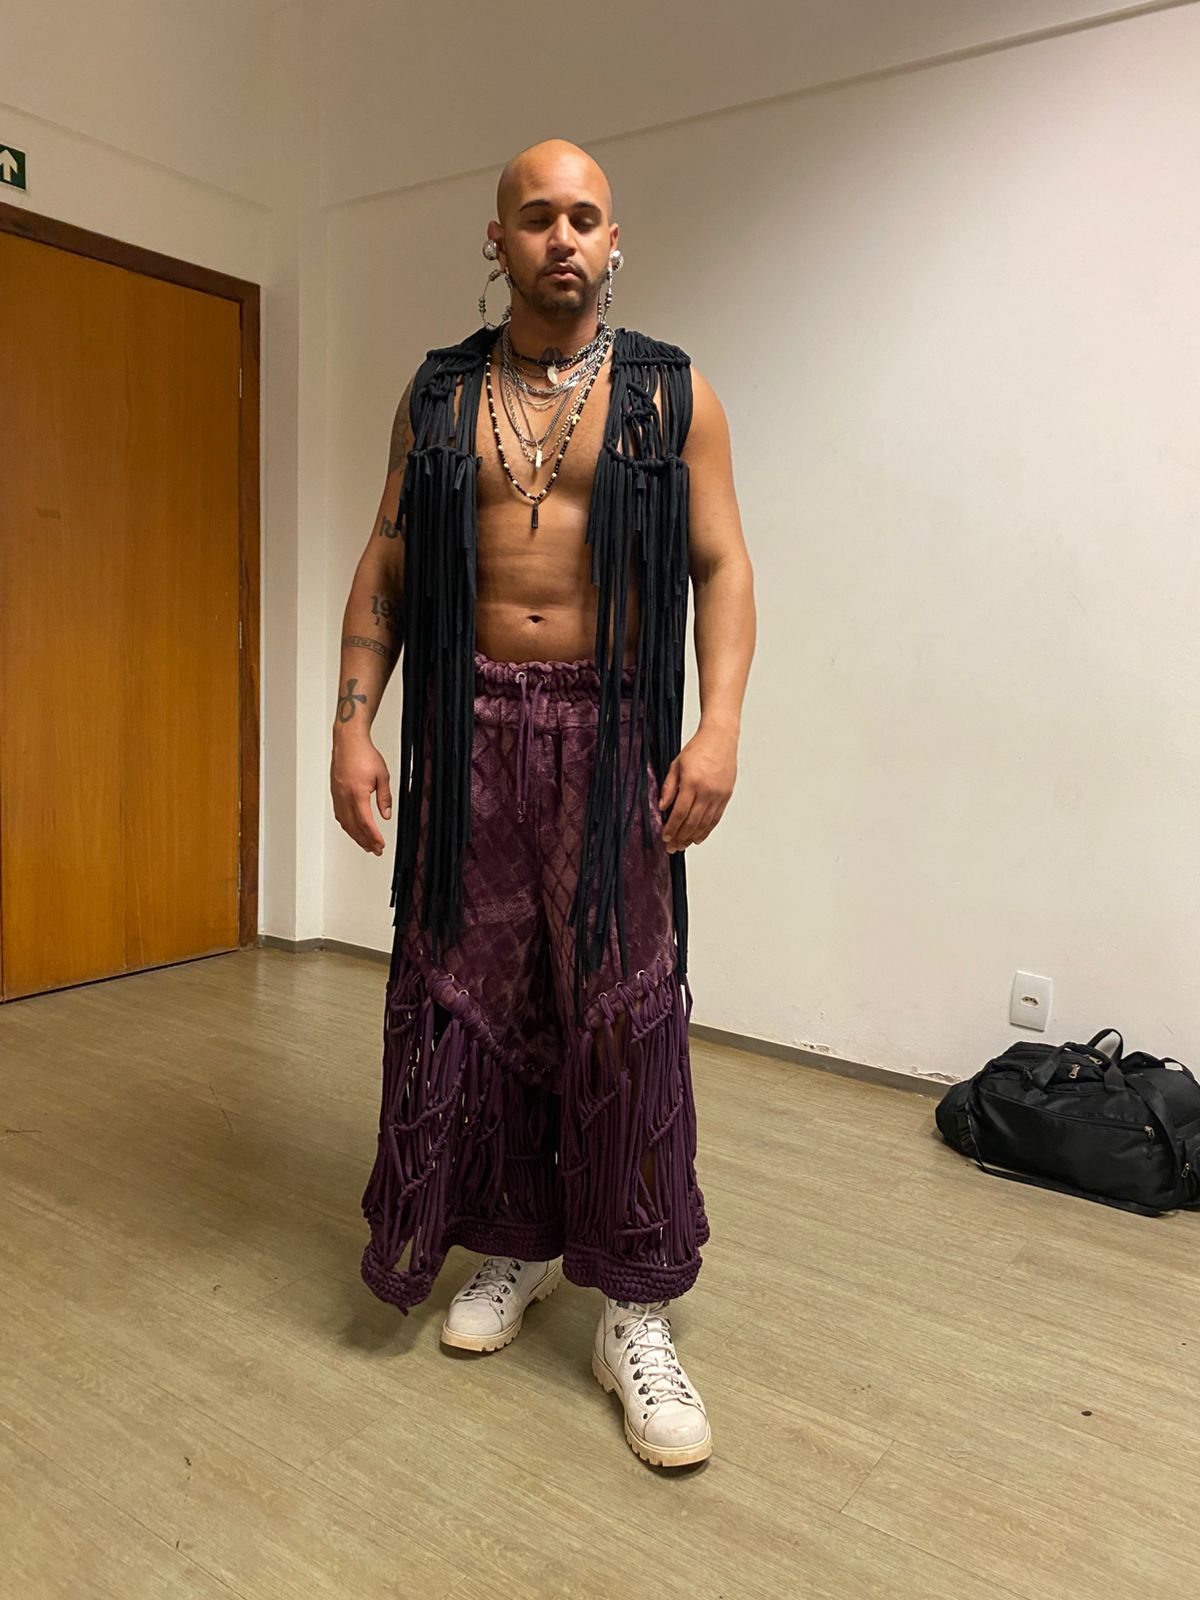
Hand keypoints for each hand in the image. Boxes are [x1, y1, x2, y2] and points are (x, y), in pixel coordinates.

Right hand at [331, 736, 392, 854]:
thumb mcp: (382, 776)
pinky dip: (347, 825)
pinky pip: (339, 814)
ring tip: (365, 844)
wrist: (348, 741)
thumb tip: (386, 815)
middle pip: (354, 826)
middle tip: (375, 850)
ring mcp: (338, 795)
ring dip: (355, 836)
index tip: (380, 845)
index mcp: (357, 794)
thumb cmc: (364, 754)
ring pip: (345, 822)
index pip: (366, 822)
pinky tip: (352, 829)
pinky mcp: (335, 793)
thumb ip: (384, 798)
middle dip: (365, 841)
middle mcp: (344, 797)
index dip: (373, 837)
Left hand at [658, 724, 737, 851]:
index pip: (679, 813)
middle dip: (681, 837)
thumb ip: (668, 787)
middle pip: (692, 822)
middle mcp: (707, 791)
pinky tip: (698, 837)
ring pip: (705, 823)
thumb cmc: (698, 749)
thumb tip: (661, 807)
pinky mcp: (726, 795)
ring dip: (693, 837)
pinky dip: (707, 830)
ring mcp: (718, 795)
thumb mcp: (676, 765)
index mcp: (692, 782)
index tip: (665, 837)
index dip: (671, 828)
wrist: (720, 739)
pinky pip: (716, 818)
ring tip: (683, 846)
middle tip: (672, 848)